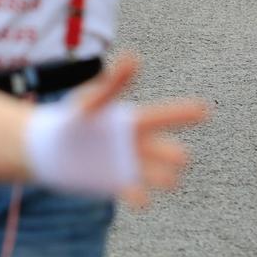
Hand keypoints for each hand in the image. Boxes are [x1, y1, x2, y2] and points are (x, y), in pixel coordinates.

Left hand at [23, 53, 206, 207]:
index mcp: (137, 121)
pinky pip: (133, 192)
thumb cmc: (76, 118)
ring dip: (163, 177)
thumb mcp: (91, 101)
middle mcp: (141, 145)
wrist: (51, 148)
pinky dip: (138, 196)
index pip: (165, 116)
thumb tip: (134, 56)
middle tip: (181, 155)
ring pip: (158, 174)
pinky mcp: (117, 185)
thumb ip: (111, 85)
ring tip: (169, 180)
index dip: (184, 112)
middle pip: (168, 150)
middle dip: (176, 154)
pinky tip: (141, 200)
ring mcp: (131, 166)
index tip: (205, 109)